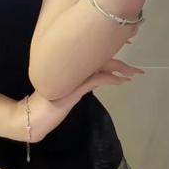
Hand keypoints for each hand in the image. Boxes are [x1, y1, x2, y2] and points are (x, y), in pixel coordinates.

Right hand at [14, 57, 144, 143]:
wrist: (31, 117)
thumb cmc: (47, 106)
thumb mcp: (65, 91)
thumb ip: (77, 83)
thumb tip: (93, 79)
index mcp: (69, 67)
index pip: (93, 54)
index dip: (109, 51)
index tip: (124, 54)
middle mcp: (70, 67)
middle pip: (99, 58)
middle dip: (120, 61)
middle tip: (137, 68)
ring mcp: (71, 77)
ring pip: (100, 66)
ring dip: (120, 69)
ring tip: (134, 73)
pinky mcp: (73, 89)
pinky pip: (96, 79)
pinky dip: (110, 78)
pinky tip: (121, 81)